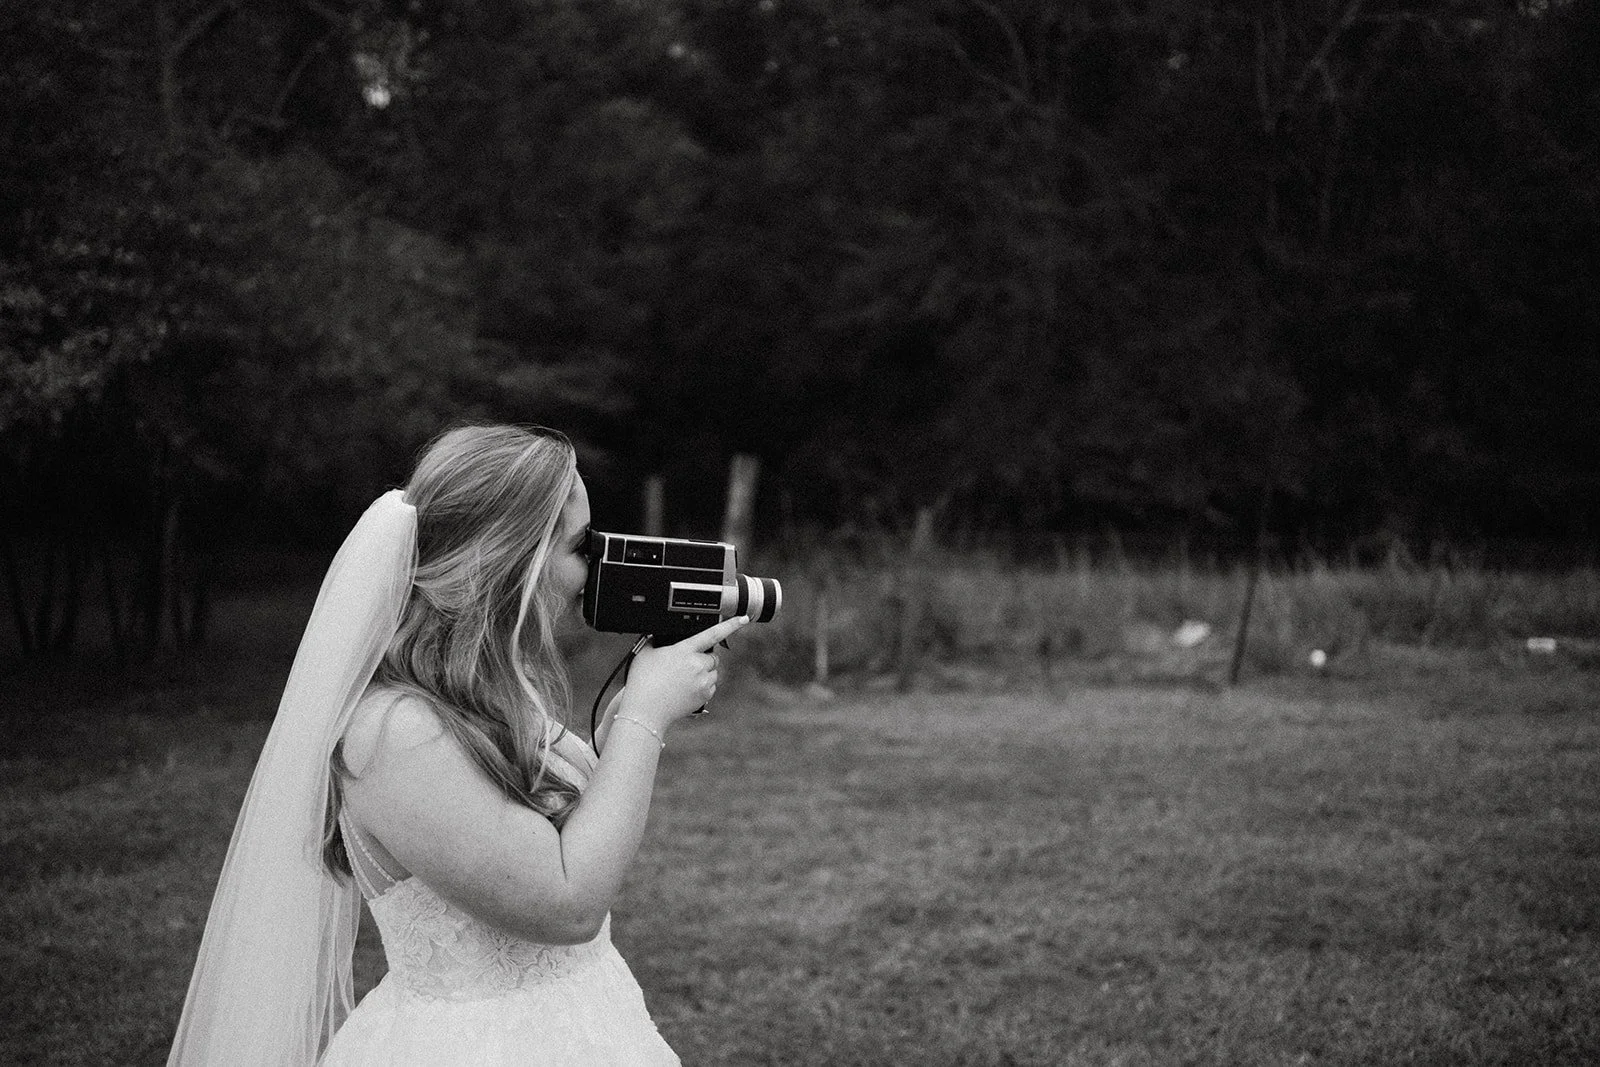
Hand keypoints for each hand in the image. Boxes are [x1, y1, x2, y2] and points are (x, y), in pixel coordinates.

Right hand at [618, 615, 749, 728]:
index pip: (712, 633)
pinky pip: (711, 687)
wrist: (645, 710)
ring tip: (683, 680)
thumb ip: (656, 641)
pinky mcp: (704, 696)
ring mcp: (702, 681)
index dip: (730, 624)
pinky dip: (703, 687)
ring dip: (704, 673)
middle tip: (686, 666)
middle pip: (712, 657)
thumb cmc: (642, 682)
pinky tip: (686, 689)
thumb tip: (659, 637)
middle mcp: (697, 664)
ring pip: (712, 672)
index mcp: (684, 650)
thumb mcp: (644, 653)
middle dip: (703, 659)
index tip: (743, 618)